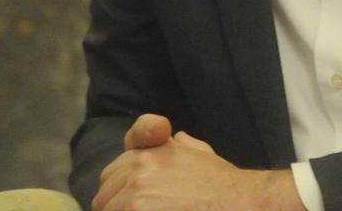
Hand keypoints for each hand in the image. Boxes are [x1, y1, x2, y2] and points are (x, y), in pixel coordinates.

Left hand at [93, 114, 302, 210]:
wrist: (237, 201)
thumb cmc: (222, 185)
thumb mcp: (201, 155)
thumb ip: (184, 146)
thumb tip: (177, 137)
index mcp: (149, 149)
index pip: (113, 170)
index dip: (117, 186)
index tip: (126, 198)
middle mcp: (138, 166)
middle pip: (104, 194)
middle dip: (116, 206)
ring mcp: (135, 192)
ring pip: (106, 209)